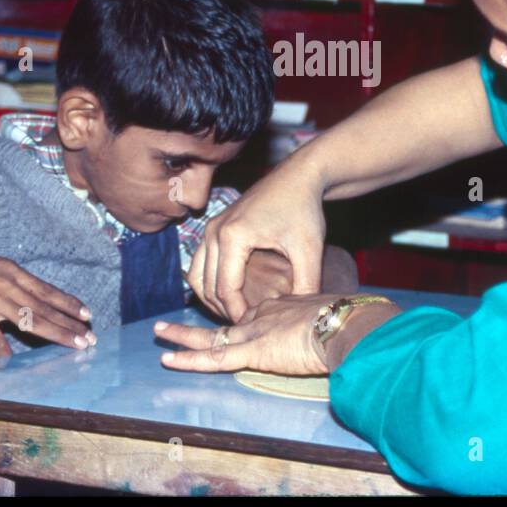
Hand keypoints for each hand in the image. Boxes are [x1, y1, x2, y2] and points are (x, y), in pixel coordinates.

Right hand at [0, 238, 92, 358]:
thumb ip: (13, 281)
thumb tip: (33, 294)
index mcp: (14, 273)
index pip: (48, 291)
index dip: (70, 304)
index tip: (88, 314)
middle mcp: (9, 286)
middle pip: (46, 309)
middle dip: (71, 324)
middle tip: (90, 337)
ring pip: (31, 320)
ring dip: (55, 334)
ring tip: (75, 345)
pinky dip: (4, 350)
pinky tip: (16, 362)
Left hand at [155, 294, 338, 375]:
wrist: (345, 323)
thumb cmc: (346, 322)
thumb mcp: (330, 320)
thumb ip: (321, 328)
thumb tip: (335, 336)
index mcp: (280, 308)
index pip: (249, 315)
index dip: (233, 317)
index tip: (222, 318)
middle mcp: (262, 316)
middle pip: (223, 323)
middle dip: (196, 325)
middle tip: (169, 323)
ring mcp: (254, 332)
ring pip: (211, 338)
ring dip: (182, 337)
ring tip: (159, 333)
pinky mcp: (252, 350)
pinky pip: (214, 358)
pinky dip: (190, 360)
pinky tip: (169, 359)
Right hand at [189, 162, 327, 321]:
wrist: (298, 176)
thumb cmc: (304, 209)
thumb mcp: (308, 249)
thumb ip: (306, 284)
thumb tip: (303, 316)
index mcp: (233, 236)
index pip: (225, 289)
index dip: (237, 314)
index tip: (253, 329)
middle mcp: (214, 231)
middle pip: (206, 286)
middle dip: (223, 310)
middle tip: (245, 327)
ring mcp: (211, 227)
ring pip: (197, 275)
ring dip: (212, 297)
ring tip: (236, 313)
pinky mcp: (214, 226)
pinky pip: (201, 263)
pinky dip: (210, 281)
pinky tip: (234, 293)